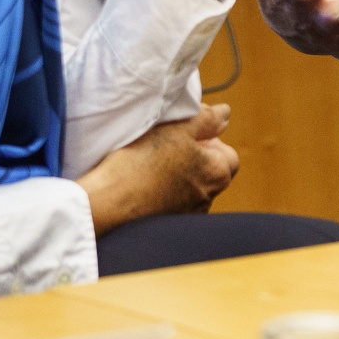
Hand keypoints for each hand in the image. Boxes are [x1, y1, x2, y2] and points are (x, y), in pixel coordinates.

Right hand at [76, 105, 239, 231]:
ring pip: (193, 187)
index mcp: (217, 173)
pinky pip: (176, 203)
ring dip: (182, 175)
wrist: (109, 201)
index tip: (187, 134)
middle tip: (170, 145)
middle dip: (197, 157)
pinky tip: (147, 183)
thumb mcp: (177, 129)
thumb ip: (206, 119)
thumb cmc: (143, 162)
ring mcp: (189, 214)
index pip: (229, 154)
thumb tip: (225, 114)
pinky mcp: (170, 225)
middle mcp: (208, 198)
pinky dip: (167, 192)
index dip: (210, 140)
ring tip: (154, 164)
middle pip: (212, 171)